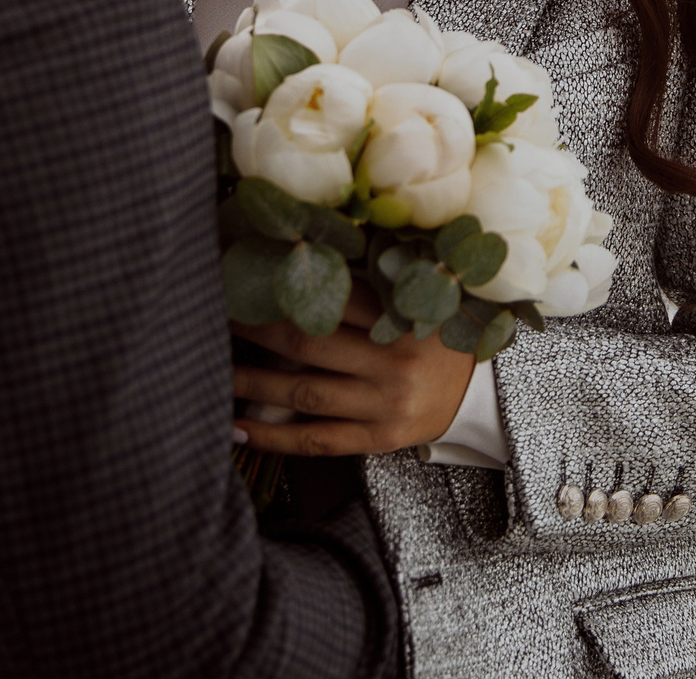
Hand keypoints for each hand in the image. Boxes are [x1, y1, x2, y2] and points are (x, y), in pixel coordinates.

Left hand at [232, 287, 477, 457]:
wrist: (481, 394)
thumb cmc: (437, 340)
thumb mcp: (418, 304)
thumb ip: (371, 287)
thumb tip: (306, 255)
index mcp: (402, 318)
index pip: (333, 297)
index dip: (284, 287)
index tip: (246, 277)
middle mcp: (393, 362)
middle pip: (308, 342)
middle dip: (254, 329)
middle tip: (216, 317)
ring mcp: (384, 404)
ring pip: (304, 394)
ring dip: (251, 384)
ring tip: (214, 374)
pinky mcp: (378, 439)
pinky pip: (317, 440)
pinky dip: (273, 437)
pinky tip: (237, 430)